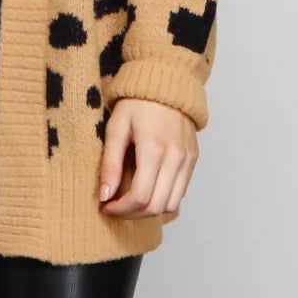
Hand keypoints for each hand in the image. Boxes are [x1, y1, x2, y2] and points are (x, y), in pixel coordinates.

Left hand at [98, 97, 197, 219]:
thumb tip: (105, 195)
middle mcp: (175, 158)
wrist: (167, 84)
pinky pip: (180, 192)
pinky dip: (163, 199)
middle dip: (132, 214)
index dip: (121, 209)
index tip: (106, 206)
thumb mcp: (116, 128)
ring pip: (171, 204)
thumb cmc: (138, 103)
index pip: (140, 196)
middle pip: (156, 206)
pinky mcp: (193, 160)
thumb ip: (110, 164)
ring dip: (149, 211)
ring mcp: (187, 160)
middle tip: (115, 207)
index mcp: (154, 149)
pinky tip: (147, 190)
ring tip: (130, 202)